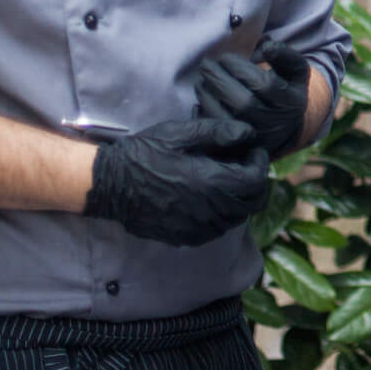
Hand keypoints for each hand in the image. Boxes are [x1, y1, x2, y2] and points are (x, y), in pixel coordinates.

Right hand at [83, 117, 269, 246]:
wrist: (110, 184)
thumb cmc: (144, 153)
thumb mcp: (179, 133)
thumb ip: (218, 132)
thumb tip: (248, 133)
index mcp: (211, 182)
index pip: (257, 179)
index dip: (261, 163)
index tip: (254, 151)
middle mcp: (209, 209)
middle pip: (253, 202)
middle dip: (256, 182)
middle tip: (246, 166)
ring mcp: (197, 227)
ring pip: (237, 219)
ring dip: (241, 200)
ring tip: (229, 181)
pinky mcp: (184, 237)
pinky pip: (216, 230)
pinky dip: (223, 216)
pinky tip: (211, 199)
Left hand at [194, 42, 312, 154]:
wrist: (286, 126)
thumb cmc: (286, 89)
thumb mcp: (295, 71)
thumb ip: (285, 55)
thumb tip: (266, 45)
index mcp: (291, 102)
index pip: (264, 84)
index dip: (241, 68)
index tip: (225, 57)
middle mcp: (275, 123)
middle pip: (244, 103)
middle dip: (220, 81)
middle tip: (206, 64)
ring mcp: (257, 138)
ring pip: (228, 119)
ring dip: (209, 96)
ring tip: (201, 80)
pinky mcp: (240, 149)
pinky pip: (217, 133)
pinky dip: (205, 114)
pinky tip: (201, 99)